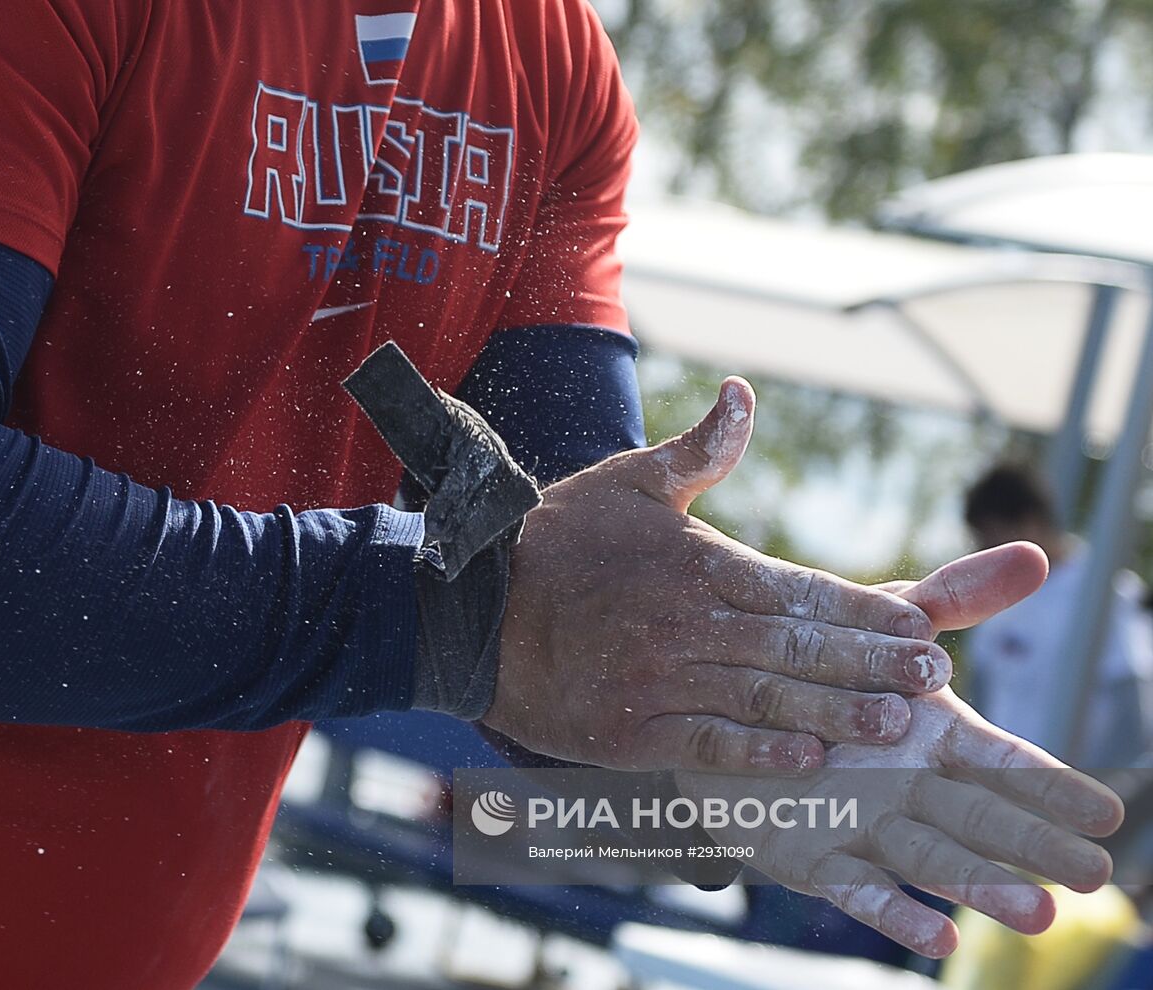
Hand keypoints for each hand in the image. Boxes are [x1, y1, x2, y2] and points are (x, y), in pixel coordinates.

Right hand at [485, 377, 954, 771]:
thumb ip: (697, 451)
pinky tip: (808, 765)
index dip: (863, 610)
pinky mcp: (627, 732)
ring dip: (835, 714)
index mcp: (695, 564)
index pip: (799, 589)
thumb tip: (745, 393)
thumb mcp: (625, 482)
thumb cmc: (556, 541)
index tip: (920, 626)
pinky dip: (758, 756)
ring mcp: (656, 682)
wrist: (471, 607)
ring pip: (763, 700)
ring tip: (897, 729)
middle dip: (870, 665)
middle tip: (933, 679)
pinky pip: (704, 745)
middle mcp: (685, 625)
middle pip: (796, 648)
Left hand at [677, 547, 1123, 957]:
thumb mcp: (885, 622)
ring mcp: (865, 826)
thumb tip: (1039, 553)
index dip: (1053, 786)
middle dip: (1034, 845)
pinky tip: (938, 940)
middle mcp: (909, 788)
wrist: (725, 701)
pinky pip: (857, 889)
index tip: (1108, 811)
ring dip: (982, 886)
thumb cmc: (822, 663)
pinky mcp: (814, 857)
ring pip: (932, 859)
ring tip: (1037, 915)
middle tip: (1094, 874)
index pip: (1005, 762)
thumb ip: (954, 599)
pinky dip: (894, 911)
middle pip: (982, 819)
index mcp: (934, 736)